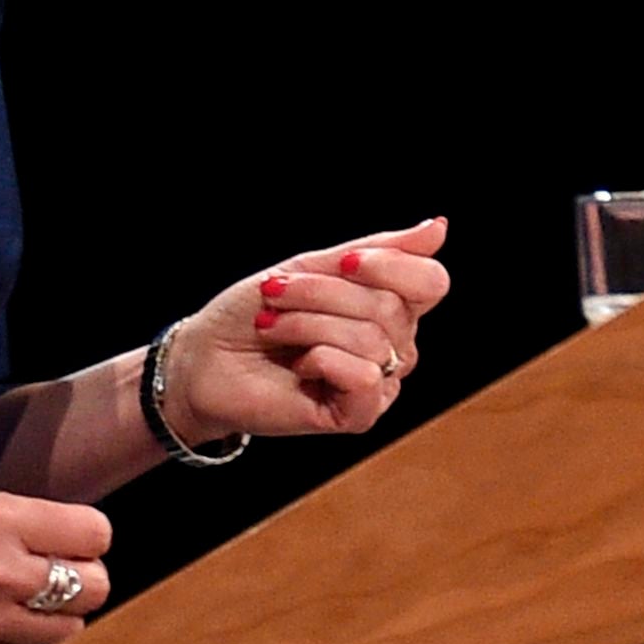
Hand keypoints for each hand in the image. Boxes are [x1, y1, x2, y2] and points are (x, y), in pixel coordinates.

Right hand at [0, 490, 115, 643]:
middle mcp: (0, 570)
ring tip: (21, 605)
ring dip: (54, 617)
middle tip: (51, 576)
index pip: (94, 533)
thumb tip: (43, 538)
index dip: (84, 537)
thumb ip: (0, 522)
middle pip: (96, 587)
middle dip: (82, 579)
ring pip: (67, 630)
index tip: (66, 540)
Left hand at [160, 216, 455, 442]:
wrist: (204, 358)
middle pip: (389, 306)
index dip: (391, 264)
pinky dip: (322, 361)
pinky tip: (299, 366)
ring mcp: (378, 383)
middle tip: (275, 295)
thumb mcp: (313, 268)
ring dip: (307, 325)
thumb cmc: (253, 312)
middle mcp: (395, 347)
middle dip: (322, 293)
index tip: (342, 260)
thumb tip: (439, 227)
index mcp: (391, 308)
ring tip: (273, 328)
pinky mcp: (357, 416)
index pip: (430, 281)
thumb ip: (376, 250)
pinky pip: (364, 377)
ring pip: (372, 339)